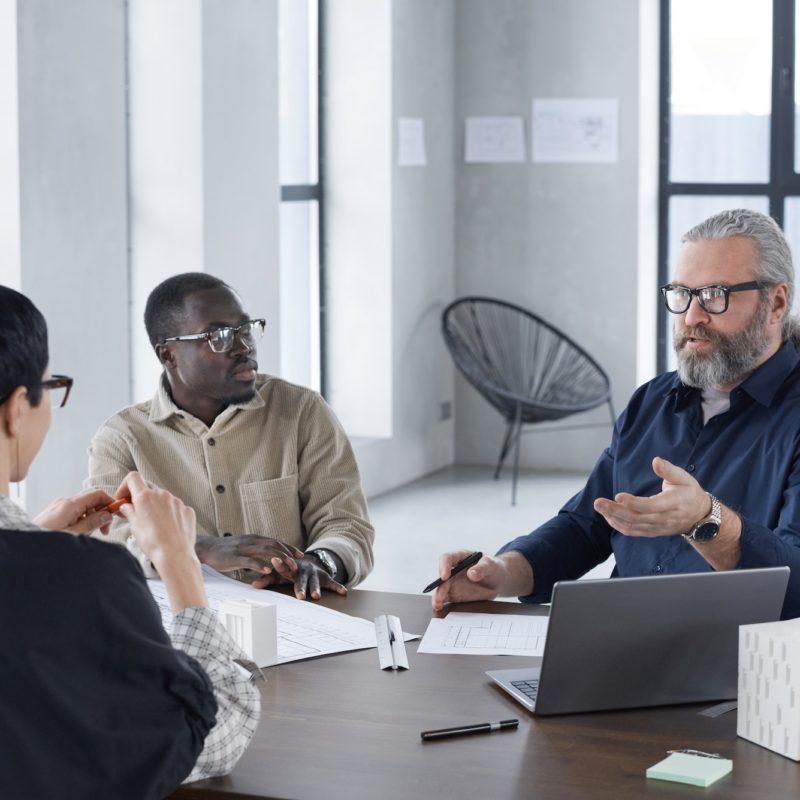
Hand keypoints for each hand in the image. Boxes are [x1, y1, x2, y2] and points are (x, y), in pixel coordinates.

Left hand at [33, 489, 114, 534]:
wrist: (26, 546)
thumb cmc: (47, 541)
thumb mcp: (74, 534)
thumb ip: (92, 523)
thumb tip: (107, 514)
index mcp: (70, 504)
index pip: (97, 494)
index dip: (110, 503)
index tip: (117, 515)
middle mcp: (64, 501)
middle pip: (91, 500)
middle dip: (101, 514)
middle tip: (103, 531)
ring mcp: (58, 506)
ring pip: (83, 507)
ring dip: (91, 518)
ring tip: (87, 534)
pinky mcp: (54, 512)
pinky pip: (74, 511)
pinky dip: (81, 520)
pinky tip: (78, 533)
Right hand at [115, 472, 196, 565]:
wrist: (174, 554)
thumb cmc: (153, 542)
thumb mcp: (134, 526)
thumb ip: (129, 511)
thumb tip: (126, 506)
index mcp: (146, 496)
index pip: (133, 478)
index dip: (125, 486)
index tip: (124, 497)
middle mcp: (162, 494)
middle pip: (148, 488)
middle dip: (140, 497)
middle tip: (135, 510)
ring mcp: (177, 501)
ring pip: (163, 498)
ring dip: (156, 505)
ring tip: (153, 523)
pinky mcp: (187, 510)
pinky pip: (176, 507)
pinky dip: (170, 513)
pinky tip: (167, 527)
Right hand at [195, 534, 303, 574]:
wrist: (206, 549)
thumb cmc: (226, 551)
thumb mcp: (244, 546)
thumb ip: (256, 548)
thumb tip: (270, 553)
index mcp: (254, 539)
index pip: (275, 541)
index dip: (289, 547)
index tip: (300, 554)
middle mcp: (251, 541)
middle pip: (274, 544)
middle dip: (288, 552)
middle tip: (299, 561)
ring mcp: (242, 548)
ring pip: (265, 550)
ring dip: (279, 557)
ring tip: (289, 565)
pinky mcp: (234, 557)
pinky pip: (249, 561)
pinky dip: (260, 565)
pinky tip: (269, 570)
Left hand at [251, 555, 346, 600]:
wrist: (308, 561)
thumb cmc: (289, 570)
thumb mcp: (278, 574)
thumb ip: (267, 579)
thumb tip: (253, 585)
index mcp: (290, 568)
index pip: (283, 566)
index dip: (279, 564)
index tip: (274, 560)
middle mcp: (303, 570)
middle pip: (301, 579)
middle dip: (300, 587)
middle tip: (300, 597)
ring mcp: (314, 573)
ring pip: (315, 582)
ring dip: (316, 588)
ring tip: (316, 597)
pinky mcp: (325, 577)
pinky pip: (332, 583)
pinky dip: (338, 587)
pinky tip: (344, 592)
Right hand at [431, 550, 530, 611]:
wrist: (497, 580)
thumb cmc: (493, 567)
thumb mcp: (491, 564)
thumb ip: (482, 568)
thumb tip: (471, 574)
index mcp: (460, 557)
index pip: (447, 558)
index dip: (444, 566)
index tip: (445, 576)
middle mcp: (453, 570)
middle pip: (442, 577)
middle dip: (439, 586)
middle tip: (440, 596)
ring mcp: (453, 583)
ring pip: (442, 589)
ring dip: (438, 596)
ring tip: (438, 604)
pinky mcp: (455, 594)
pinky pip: (447, 598)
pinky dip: (442, 603)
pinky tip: (440, 608)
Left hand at [593, 456, 711, 537]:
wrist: (699, 517)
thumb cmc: (690, 493)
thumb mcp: (684, 478)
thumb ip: (669, 470)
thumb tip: (655, 461)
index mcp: (672, 504)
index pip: (651, 506)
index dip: (634, 503)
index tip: (618, 496)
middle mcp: (663, 519)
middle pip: (636, 518)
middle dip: (615, 510)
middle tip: (598, 502)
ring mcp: (656, 527)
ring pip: (632, 526)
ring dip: (613, 517)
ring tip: (599, 507)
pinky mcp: (651, 531)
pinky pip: (633, 531)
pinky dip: (618, 525)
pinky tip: (607, 516)